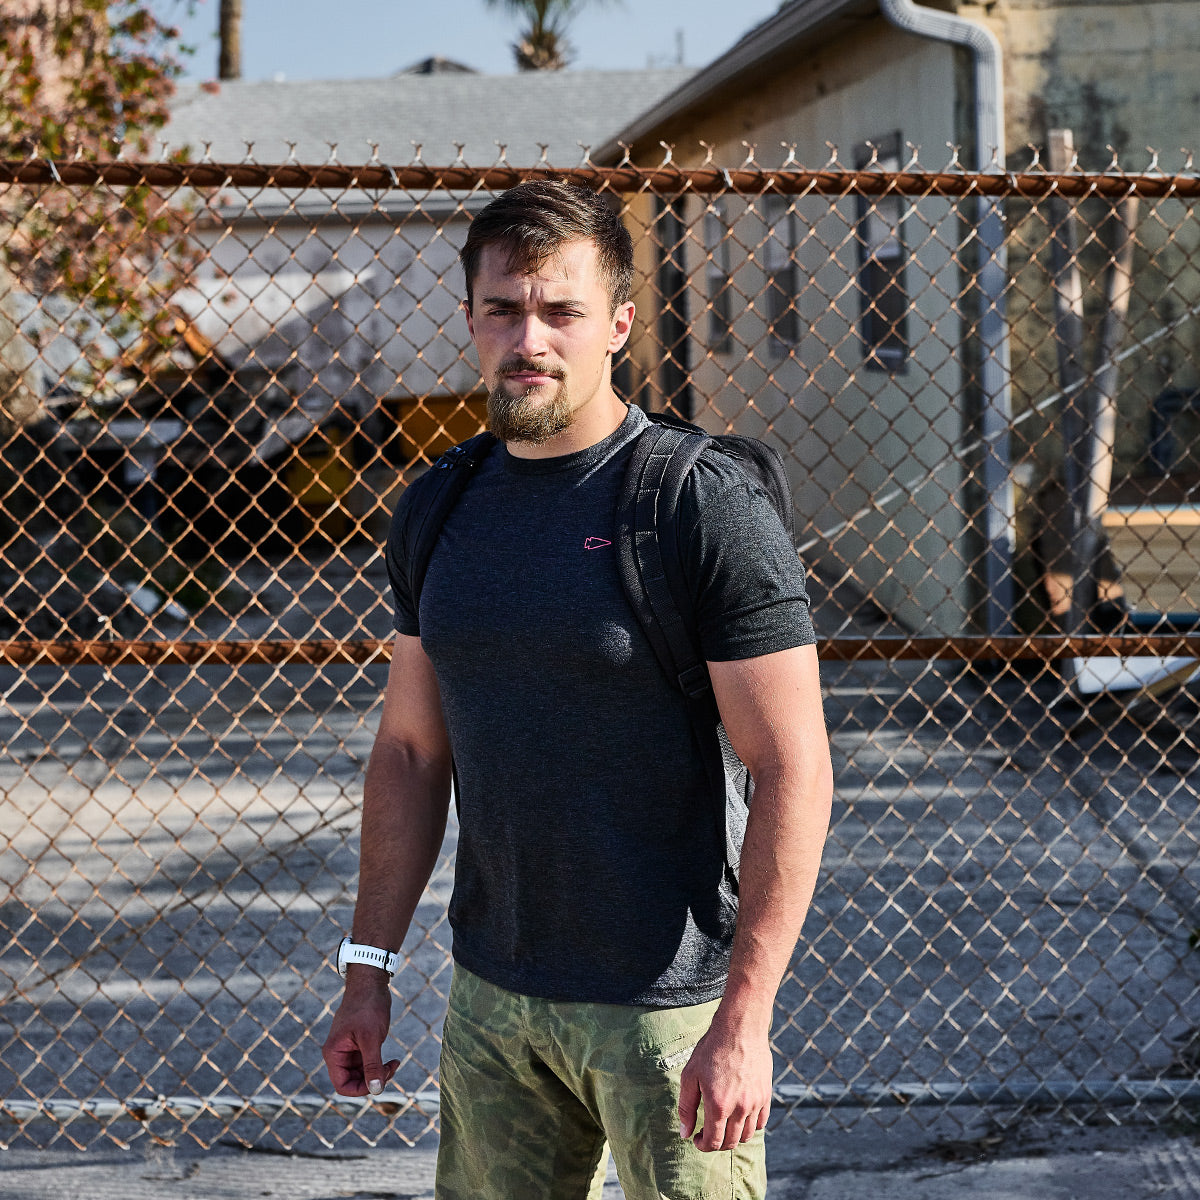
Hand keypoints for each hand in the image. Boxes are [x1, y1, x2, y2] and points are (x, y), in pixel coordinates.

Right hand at [322, 970, 399, 1096]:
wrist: (371, 983)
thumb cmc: (367, 1007)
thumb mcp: (371, 1038)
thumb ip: (372, 1065)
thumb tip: (376, 1090)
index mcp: (334, 1053)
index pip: (343, 1085)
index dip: (361, 1089)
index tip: (380, 1082)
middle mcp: (339, 1054)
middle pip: (353, 1081)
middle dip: (373, 1080)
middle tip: (392, 1068)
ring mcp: (349, 1050)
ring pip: (362, 1074)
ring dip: (379, 1073)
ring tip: (394, 1063)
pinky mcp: (360, 1045)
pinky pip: (368, 1064)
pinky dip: (380, 1065)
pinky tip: (393, 1060)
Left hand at [677, 1018, 772, 1152]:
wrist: (740, 1028)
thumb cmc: (712, 1050)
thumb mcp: (690, 1075)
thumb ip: (686, 1107)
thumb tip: (685, 1133)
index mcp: (718, 1105)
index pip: (713, 1142)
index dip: (703, 1145)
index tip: (697, 1139)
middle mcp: (740, 1108)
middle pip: (730, 1143)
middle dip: (717, 1143)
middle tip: (708, 1133)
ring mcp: (755, 1103)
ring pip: (747, 1135)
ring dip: (733, 1136)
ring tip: (723, 1124)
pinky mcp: (766, 1095)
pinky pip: (761, 1122)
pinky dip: (750, 1126)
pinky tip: (740, 1116)